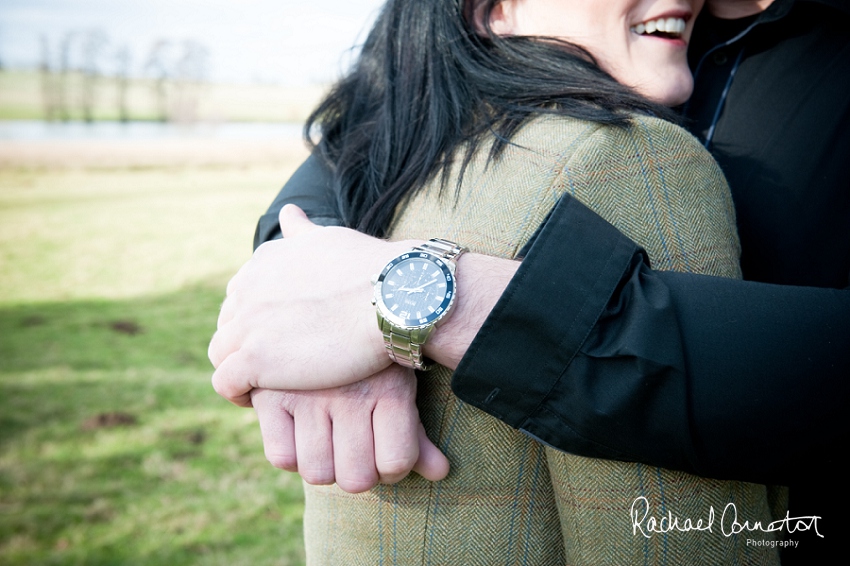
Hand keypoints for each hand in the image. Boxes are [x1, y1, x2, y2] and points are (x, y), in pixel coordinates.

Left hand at [209, 204, 417, 405]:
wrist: (391, 297)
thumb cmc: (372, 270)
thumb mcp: (328, 237)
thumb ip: (302, 230)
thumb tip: (289, 212)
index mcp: (264, 261)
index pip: (241, 295)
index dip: (258, 318)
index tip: (279, 335)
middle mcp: (248, 288)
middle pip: (228, 323)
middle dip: (245, 343)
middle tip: (276, 363)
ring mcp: (248, 324)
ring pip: (220, 353)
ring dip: (237, 369)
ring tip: (263, 385)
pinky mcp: (254, 359)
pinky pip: (225, 383)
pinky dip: (236, 393)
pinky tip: (256, 399)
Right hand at [250, 365, 449, 491]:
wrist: (324, 305)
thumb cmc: (372, 357)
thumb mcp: (399, 386)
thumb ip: (417, 436)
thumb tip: (439, 473)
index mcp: (391, 390)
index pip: (395, 464)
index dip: (392, 470)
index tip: (387, 455)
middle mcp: (351, 394)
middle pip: (356, 479)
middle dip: (357, 472)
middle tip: (355, 449)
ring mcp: (309, 395)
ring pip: (318, 473)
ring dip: (323, 465)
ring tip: (328, 440)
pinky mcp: (271, 396)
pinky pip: (282, 458)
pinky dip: (290, 453)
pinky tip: (299, 430)